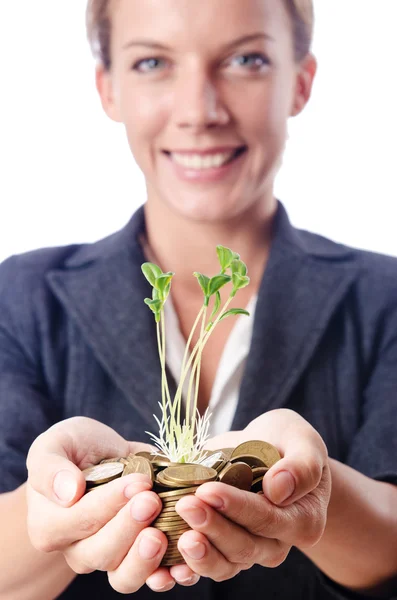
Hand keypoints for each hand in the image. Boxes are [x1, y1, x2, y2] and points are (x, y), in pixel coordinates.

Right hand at [26, 417, 199, 592]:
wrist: (101, 455)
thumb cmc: (74, 447)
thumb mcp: (55, 443)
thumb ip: (51, 467)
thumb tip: (68, 492)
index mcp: (50, 524)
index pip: (78, 521)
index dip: (109, 504)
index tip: (138, 482)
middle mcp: (77, 548)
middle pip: (102, 552)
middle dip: (130, 527)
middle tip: (152, 500)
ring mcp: (109, 557)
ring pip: (124, 575)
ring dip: (145, 559)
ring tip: (162, 534)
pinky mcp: (137, 557)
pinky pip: (150, 577)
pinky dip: (167, 574)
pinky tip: (182, 564)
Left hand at [174, 409, 330, 580]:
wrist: (268, 450)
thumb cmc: (288, 442)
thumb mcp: (302, 441)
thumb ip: (301, 465)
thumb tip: (279, 489)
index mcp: (302, 520)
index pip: (266, 518)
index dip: (236, 507)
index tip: (208, 490)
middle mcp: (276, 543)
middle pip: (243, 546)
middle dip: (211, 527)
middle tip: (185, 505)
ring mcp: (249, 550)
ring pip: (223, 564)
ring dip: (198, 552)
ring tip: (176, 534)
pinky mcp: (223, 550)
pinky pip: (205, 565)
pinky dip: (185, 565)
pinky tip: (165, 559)